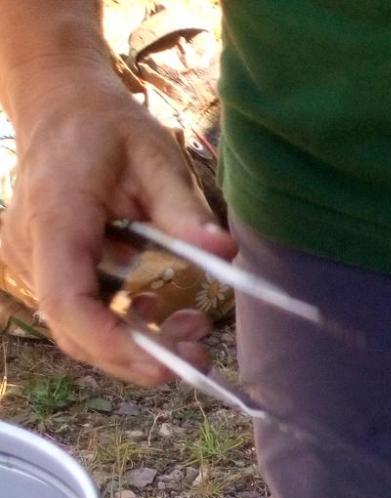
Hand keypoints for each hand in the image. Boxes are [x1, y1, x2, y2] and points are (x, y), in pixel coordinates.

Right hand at [1, 59, 233, 383]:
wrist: (61, 105)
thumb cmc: (107, 126)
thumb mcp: (154, 156)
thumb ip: (184, 208)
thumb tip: (225, 251)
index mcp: (55, 218)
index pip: (68, 301)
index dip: (113, 343)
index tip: (166, 365)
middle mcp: (30, 247)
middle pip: (74, 330)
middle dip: (138, 355)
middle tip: (200, 356)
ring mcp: (32, 260)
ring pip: (78, 329)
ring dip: (137, 342)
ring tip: (196, 328)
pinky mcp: (44, 266)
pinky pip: (81, 311)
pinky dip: (123, 323)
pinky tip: (163, 310)